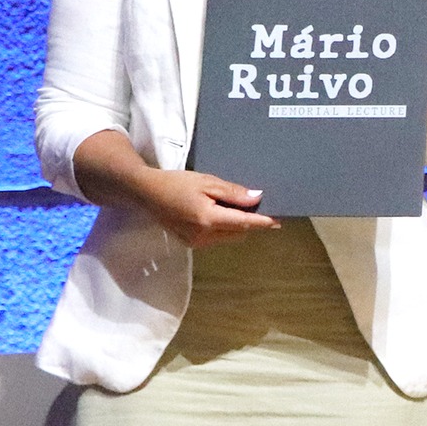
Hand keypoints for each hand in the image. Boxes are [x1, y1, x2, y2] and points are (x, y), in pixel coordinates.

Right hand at [133, 168, 280, 248]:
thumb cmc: (177, 183)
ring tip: (235, 207)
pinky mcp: (190, 243)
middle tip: (256, 207)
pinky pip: (216, 238)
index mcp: (209, 219)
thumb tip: (257, 198)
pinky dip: (223, 228)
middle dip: (249, 222)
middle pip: (238, 232)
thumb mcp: (206, 182)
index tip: (279, 221)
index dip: (262, 222)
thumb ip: (232, 193)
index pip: (243, 223)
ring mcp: (196, 243)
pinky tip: (219, 213)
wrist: (147, 193)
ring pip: (228, 237)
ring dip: (236, 226)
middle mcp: (204, 236)